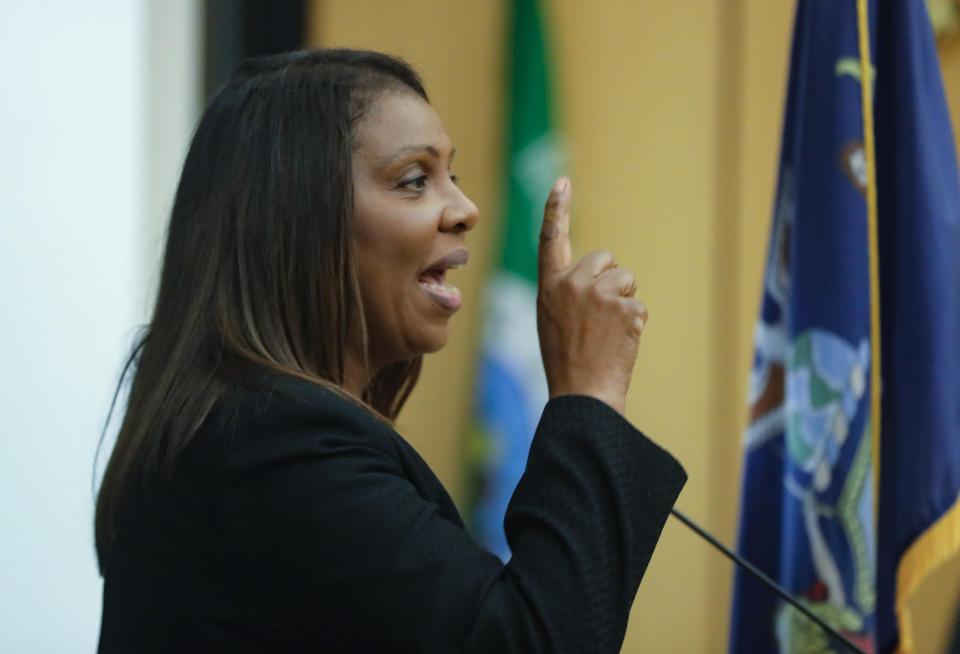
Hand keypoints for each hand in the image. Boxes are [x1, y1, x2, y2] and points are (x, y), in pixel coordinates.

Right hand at [536, 177, 647, 414]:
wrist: (582, 393)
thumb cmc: (567, 362)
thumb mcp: (553, 320)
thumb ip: (567, 293)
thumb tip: (598, 278)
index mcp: (549, 287)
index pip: (550, 239)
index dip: (555, 210)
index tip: (561, 183)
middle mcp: (571, 283)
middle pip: (605, 259)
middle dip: (610, 281)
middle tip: (599, 319)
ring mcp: (598, 293)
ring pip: (626, 280)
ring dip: (624, 302)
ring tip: (607, 334)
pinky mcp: (624, 306)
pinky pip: (639, 305)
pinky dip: (634, 324)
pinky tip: (619, 344)